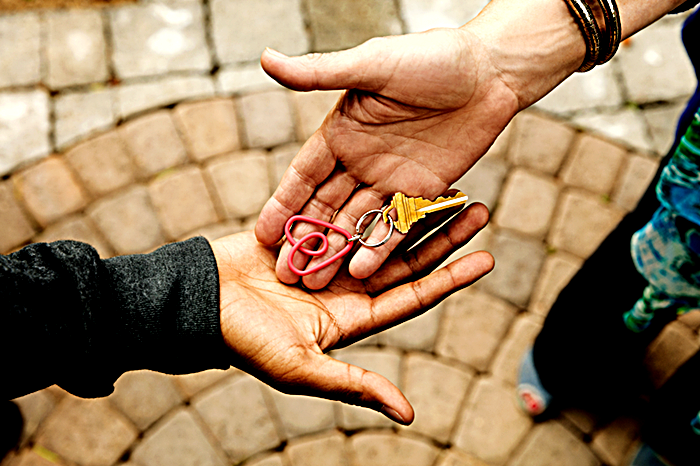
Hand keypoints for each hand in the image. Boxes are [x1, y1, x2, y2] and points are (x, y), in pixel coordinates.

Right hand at [212, 203, 491, 423]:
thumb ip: (354, 384)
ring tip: (445, 185)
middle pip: (404, 256)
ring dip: (410, 209)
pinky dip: (366, 194)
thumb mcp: (303, 369)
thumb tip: (408, 414)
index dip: (451, 277)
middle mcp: (346, 285)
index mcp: (354, 315)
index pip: (414, 294)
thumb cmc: (247, 343)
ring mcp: (326, 256)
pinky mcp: (305, 232)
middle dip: (442, 234)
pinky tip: (391, 175)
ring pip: (379, 228)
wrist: (197, 304)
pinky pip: (343, 210)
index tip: (488, 257)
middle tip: (478, 208)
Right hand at [254, 27, 514, 288]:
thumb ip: (320, 72)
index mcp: (340, 132)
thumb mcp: (371, 64)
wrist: (489, 72)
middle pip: (324, 206)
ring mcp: (389, 179)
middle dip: (304, 237)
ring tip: (313, 282)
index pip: (303, 176)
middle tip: (282, 271)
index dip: (282, 205)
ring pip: (355, 221)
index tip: (261, 234)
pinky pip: (395, 225)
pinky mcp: (419, 192)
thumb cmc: (430, 58)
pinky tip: (359, 273)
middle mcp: (359, 160)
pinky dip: (377, 247)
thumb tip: (266, 60)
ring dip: (335, 250)